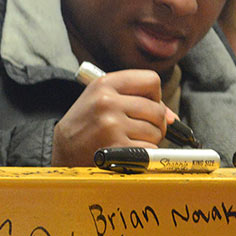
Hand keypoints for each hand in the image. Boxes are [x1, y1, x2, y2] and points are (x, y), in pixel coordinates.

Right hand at [51, 69, 176, 166]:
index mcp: (104, 84)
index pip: (151, 80)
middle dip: (154, 123)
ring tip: (126, 141)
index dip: (154, 95)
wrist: (63, 151)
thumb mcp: (101, 101)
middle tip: (136, 129)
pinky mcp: (118, 148)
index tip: (144, 105)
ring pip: (156, 131)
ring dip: (148, 140)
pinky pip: (150, 150)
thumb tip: (172, 118)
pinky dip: (143, 155)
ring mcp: (112, 125)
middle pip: (157, 110)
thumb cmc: (86, 125)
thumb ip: (136, 101)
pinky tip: (126, 153)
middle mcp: (107, 101)